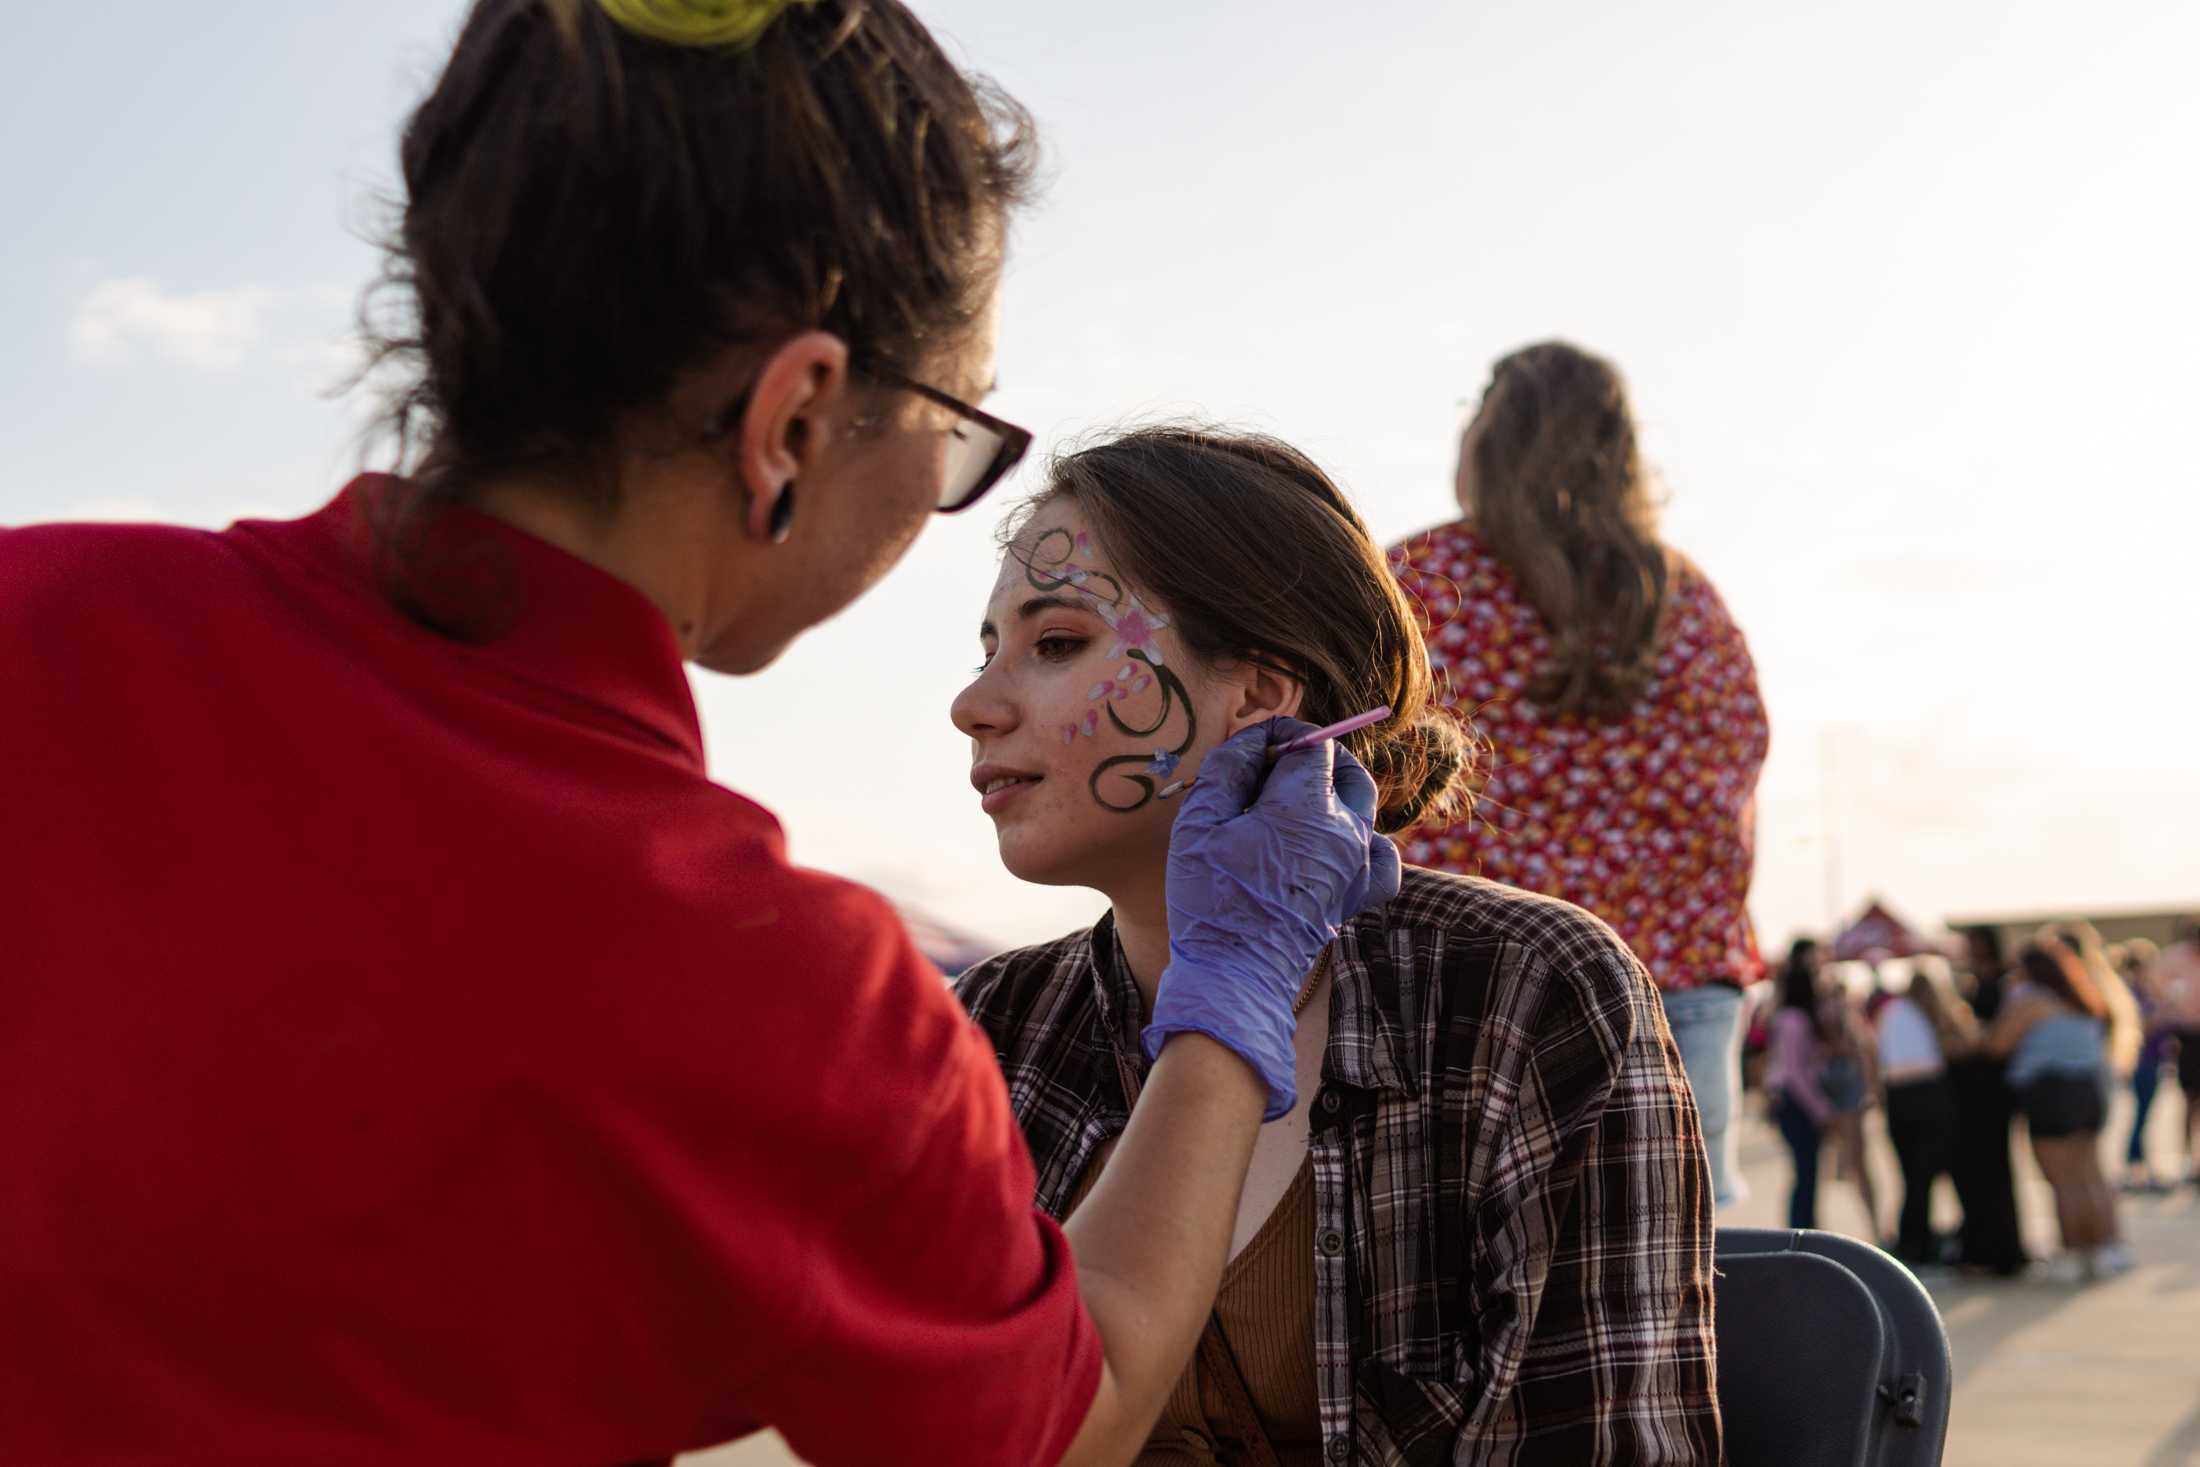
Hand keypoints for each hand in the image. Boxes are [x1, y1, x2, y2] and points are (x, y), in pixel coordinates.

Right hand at [1143, 718, 1400, 1117]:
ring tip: (1294, 805)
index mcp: (1306, 806)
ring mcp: (1357, 865)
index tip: (1256, 745)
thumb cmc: (1209, 897)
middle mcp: (1345, 830)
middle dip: (1316, 757)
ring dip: (1335, 794)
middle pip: (1348, 770)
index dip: (1284, 736)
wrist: (1234, 974)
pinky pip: (1381, 857)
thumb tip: (1252, 740)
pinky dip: (1366, 842)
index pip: (1314, 745)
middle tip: (1274, 768)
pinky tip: (1337, 845)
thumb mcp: (1199, 822)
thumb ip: (1226, 769)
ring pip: (1364, 807)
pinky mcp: (1357, 895)